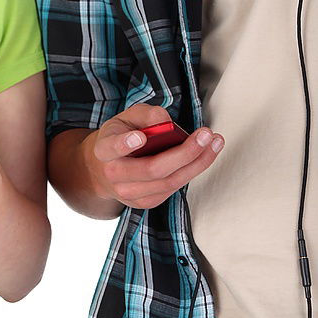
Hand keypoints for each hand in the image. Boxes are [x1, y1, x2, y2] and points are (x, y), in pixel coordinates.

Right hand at [85, 104, 223, 210]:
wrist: (104, 169)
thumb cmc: (119, 137)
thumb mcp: (126, 118)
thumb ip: (145, 115)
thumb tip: (166, 122)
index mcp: (104, 149)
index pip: (112, 148)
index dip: (125, 144)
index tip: (140, 137)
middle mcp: (114, 175)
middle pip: (152, 169)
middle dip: (184, 153)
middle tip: (205, 135)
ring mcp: (129, 193)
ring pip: (169, 182)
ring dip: (197, 163)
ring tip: (214, 143)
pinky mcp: (145, 202)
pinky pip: (173, 188)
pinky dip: (192, 171)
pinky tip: (205, 155)